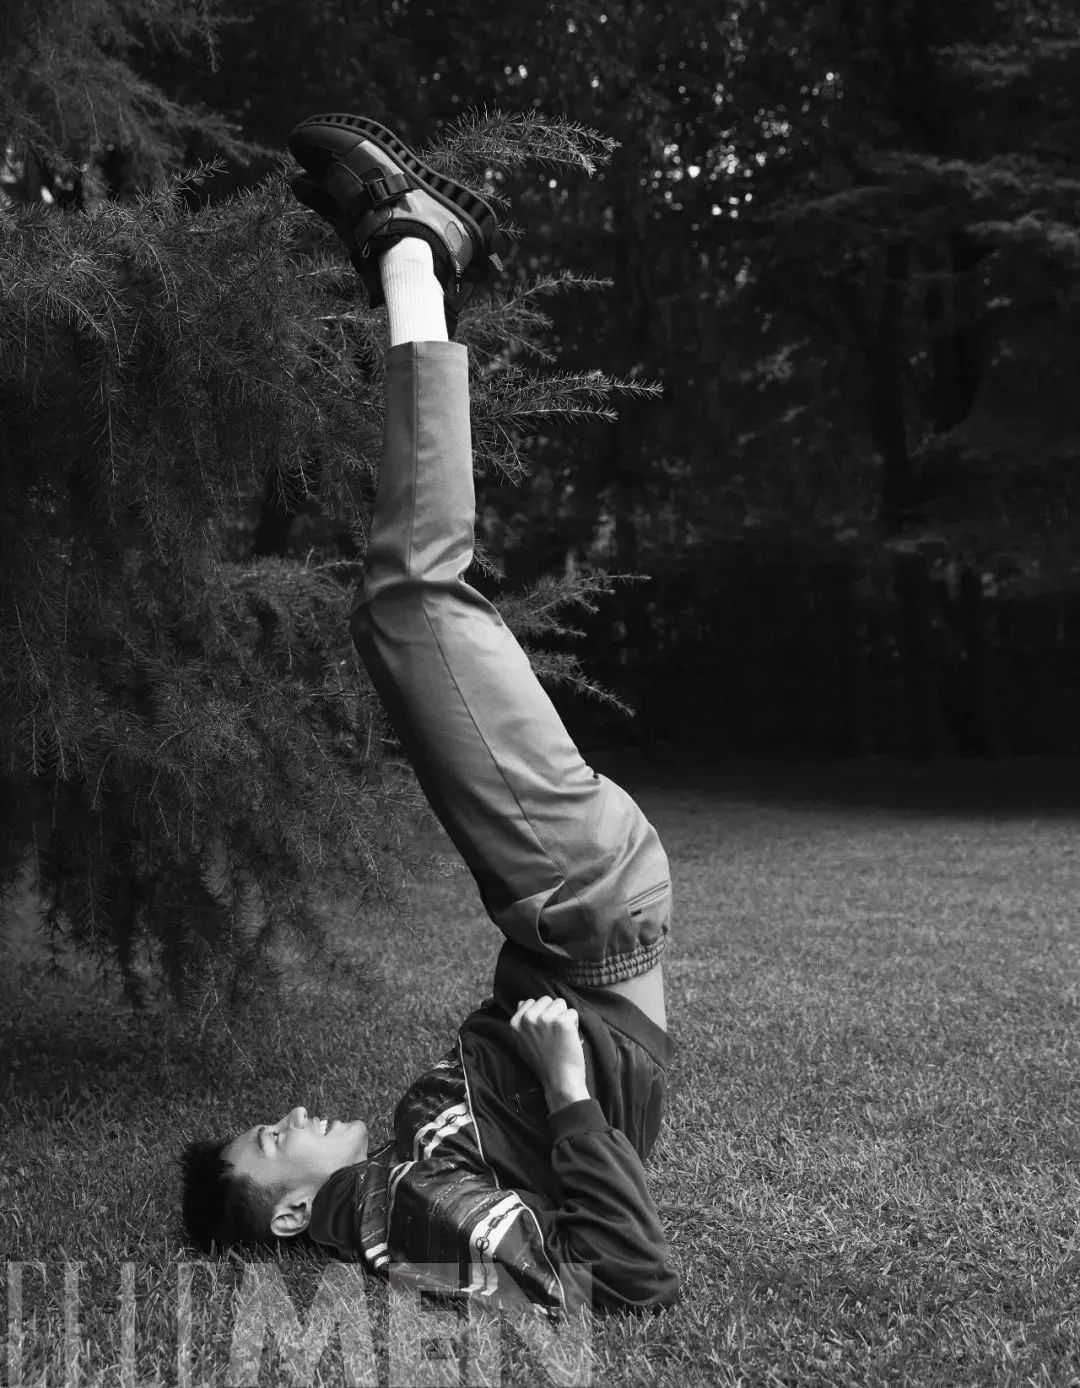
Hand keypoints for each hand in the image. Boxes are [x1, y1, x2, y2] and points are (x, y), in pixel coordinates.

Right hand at [510, 996, 589, 1112]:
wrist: (559, 1081)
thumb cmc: (543, 1063)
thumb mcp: (523, 1042)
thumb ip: (522, 1021)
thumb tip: (521, 1002)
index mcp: (516, 1022)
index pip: (532, 1001)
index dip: (542, 1014)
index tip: (543, 1032)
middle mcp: (528, 1018)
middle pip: (548, 999)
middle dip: (554, 1012)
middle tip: (553, 1034)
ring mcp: (545, 1019)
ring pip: (561, 1003)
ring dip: (564, 1017)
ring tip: (561, 1036)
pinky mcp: (562, 1022)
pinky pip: (573, 1013)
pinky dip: (575, 1024)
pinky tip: (569, 1038)